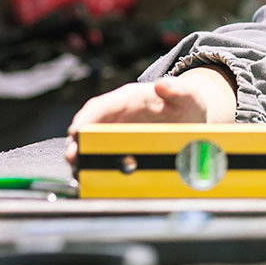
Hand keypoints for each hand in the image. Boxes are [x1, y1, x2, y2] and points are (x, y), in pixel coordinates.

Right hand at [65, 67, 234, 163]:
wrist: (192, 118)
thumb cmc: (186, 104)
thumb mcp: (188, 95)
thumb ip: (178, 90)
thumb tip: (162, 84)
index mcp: (129, 99)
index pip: (101, 106)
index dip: (86, 118)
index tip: (76, 131)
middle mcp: (118, 116)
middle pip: (91, 127)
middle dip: (78, 142)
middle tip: (74, 158)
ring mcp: (118, 133)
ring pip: (94, 144)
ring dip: (86, 158)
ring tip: (83, 172)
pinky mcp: (123, 149)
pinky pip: (107, 158)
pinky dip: (101, 168)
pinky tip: (99, 180)